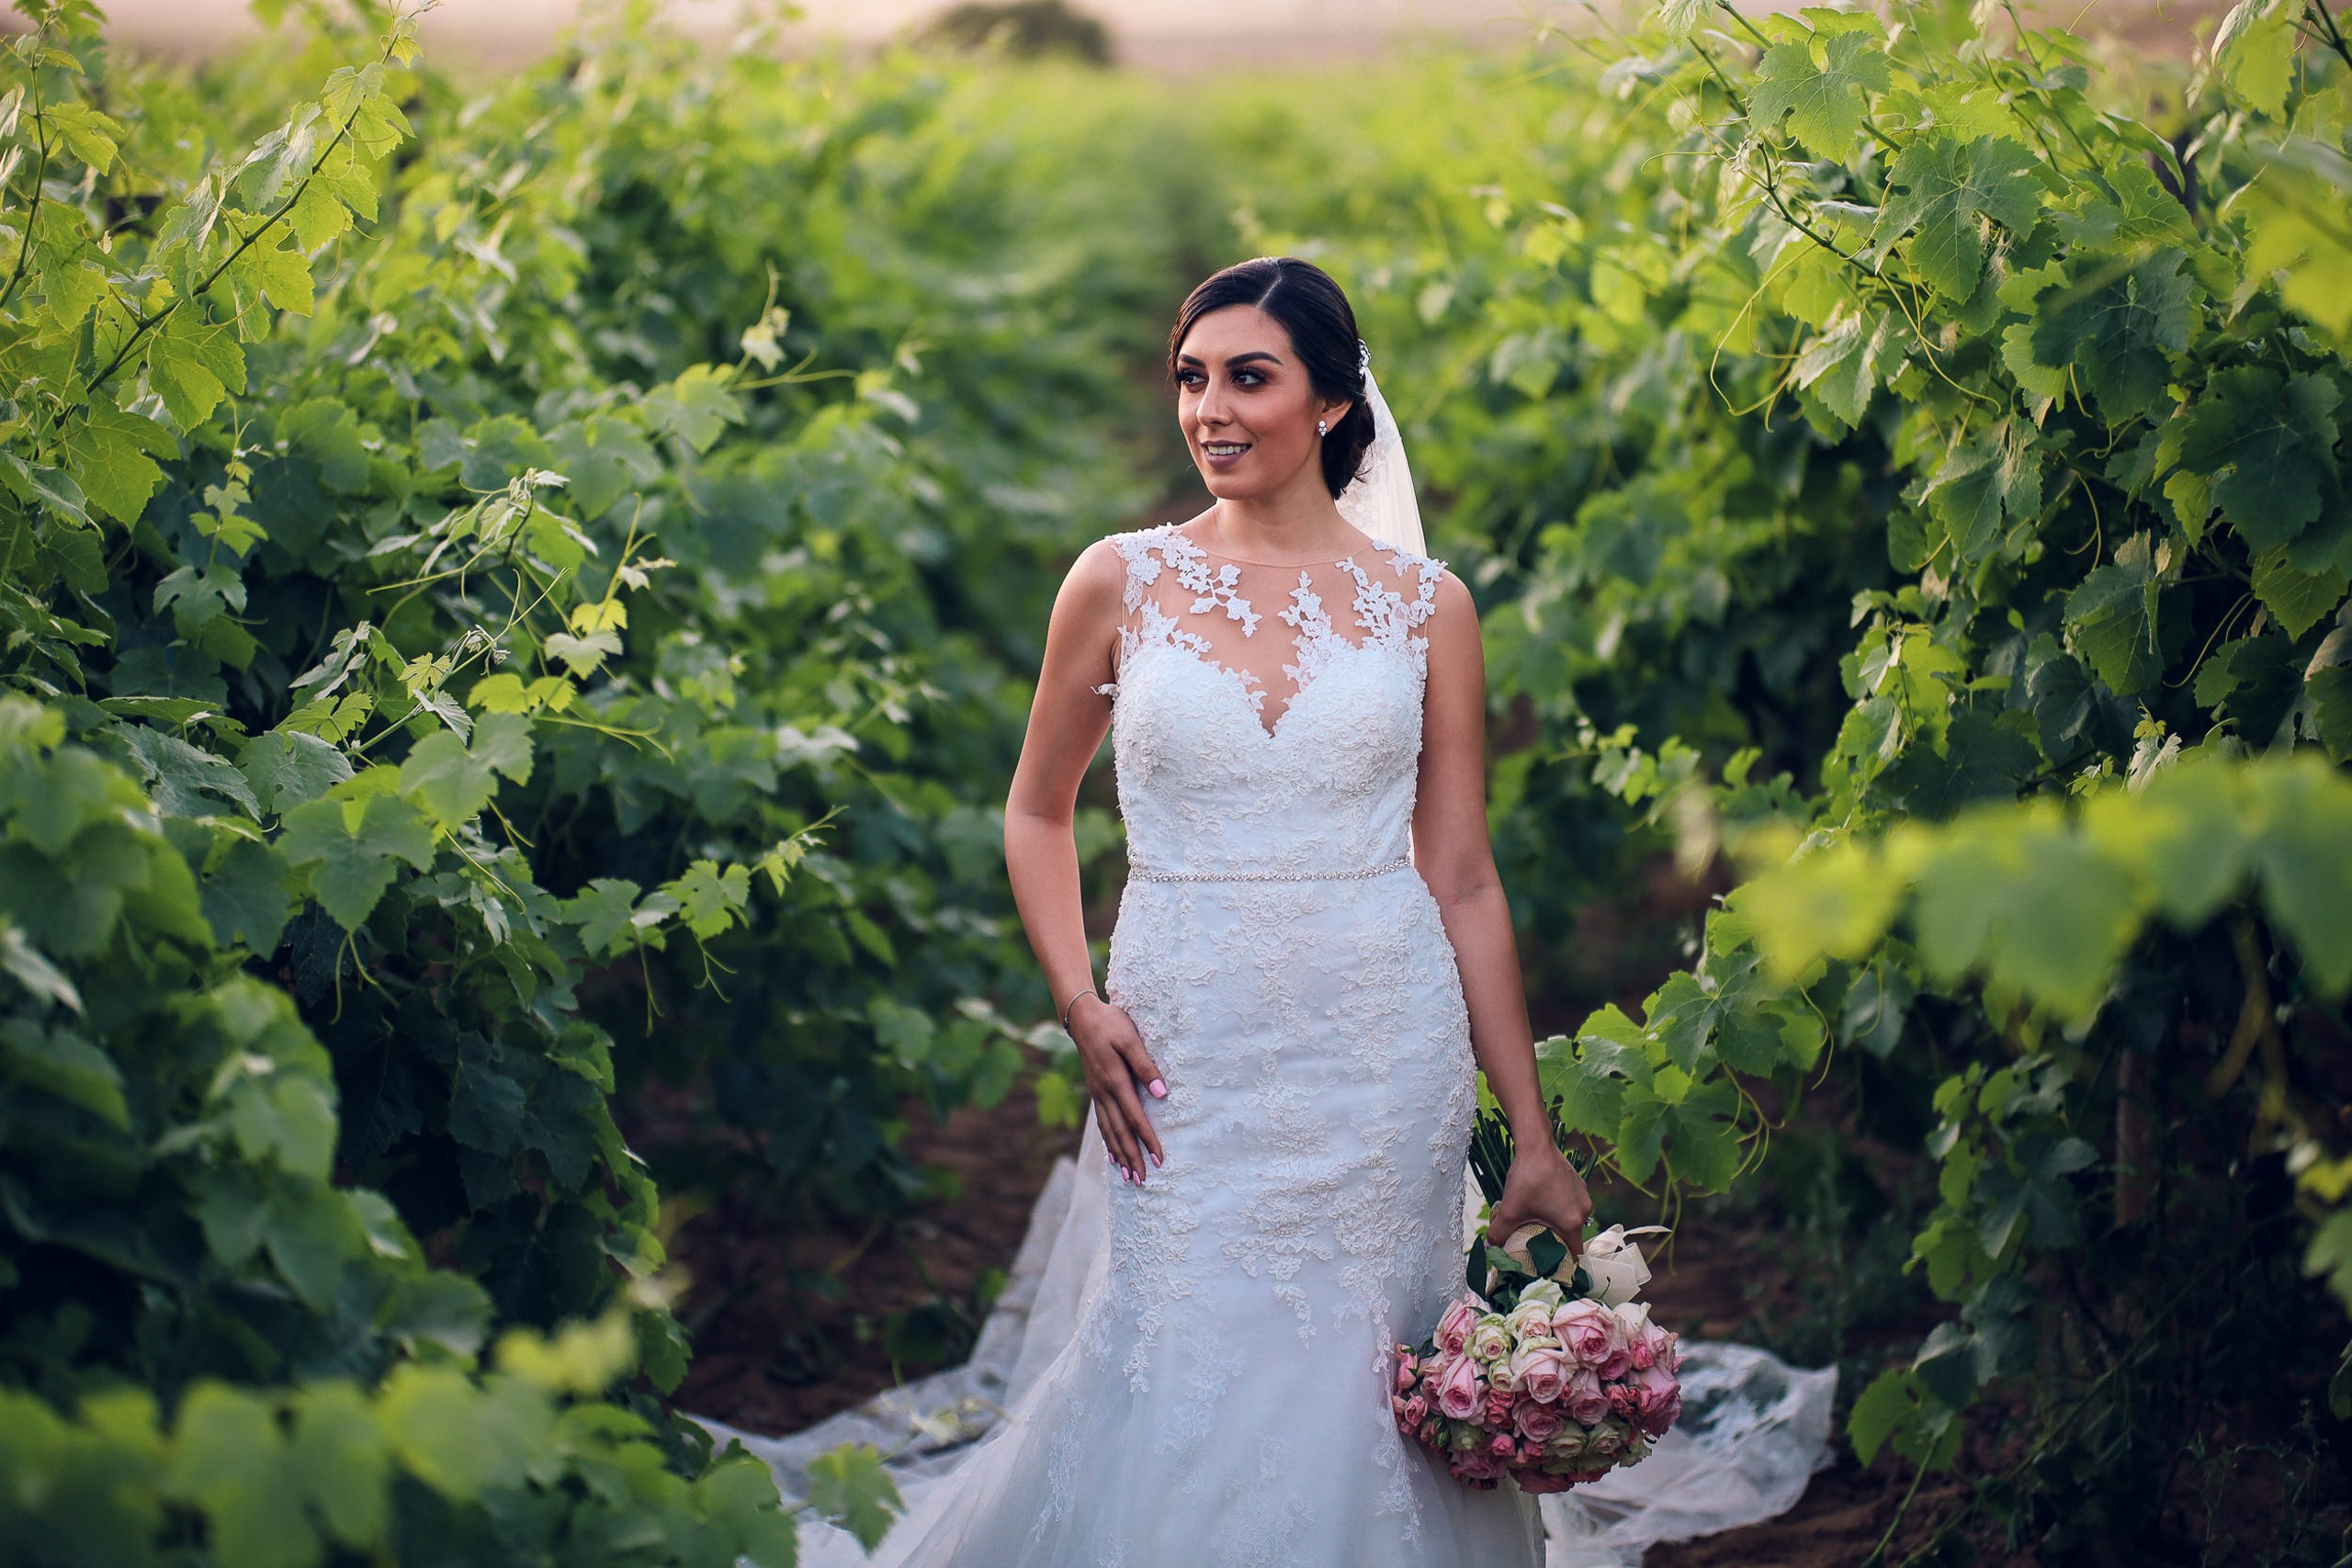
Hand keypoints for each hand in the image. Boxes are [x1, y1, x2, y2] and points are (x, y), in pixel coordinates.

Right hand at [1069, 993, 1165, 1182]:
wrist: (1082, 1017)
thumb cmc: (1111, 1024)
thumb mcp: (1131, 1039)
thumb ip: (1146, 1067)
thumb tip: (1163, 1094)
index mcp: (1115, 1081)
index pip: (1135, 1117)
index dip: (1147, 1139)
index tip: (1159, 1159)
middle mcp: (1104, 1093)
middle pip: (1120, 1132)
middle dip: (1132, 1157)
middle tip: (1143, 1181)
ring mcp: (1097, 1094)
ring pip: (1109, 1131)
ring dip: (1120, 1154)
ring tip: (1130, 1176)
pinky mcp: (1095, 1092)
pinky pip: (1101, 1123)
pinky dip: (1108, 1141)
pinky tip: (1113, 1155)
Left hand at [1481, 1142, 1591, 1256]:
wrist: (1536, 1145)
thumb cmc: (1527, 1178)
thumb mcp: (1509, 1209)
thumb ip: (1499, 1233)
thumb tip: (1491, 1249)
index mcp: (1572, 1222)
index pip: (1574, 1254)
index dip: (1562, 1262)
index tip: (1549, 1264)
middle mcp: (1584, 1210)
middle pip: (1571, 1236)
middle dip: (1555, 1241)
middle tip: (1537, 1242)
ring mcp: (1583, 1196)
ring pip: (1571, 1218)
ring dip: (1556, 1222)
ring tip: (1537, 1220)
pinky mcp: (1579, 1184)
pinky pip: (1571, 1203)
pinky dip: (1559, 1207)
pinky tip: (1542, 1201)